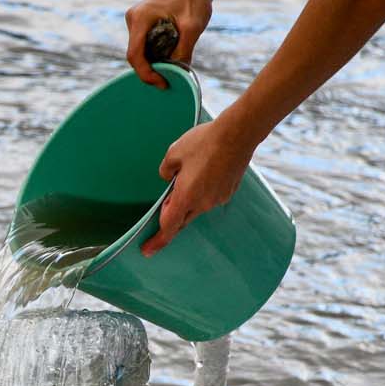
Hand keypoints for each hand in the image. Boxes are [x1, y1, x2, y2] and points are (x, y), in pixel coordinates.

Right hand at [125, 0, 212, 87]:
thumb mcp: (192, 28)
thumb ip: (183, 52)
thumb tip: (177, 75)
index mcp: (140, 18)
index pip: (135, 55)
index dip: (146, 74)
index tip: (163, 83)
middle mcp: (133, 18)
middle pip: (135, 55)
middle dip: (151, 69)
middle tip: (170, 79)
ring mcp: (136, 19)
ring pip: (140, 50)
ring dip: (154, 61)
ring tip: (173, 64)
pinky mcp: (142, 20)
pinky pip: (144, 43)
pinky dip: (155, 52)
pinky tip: (170, 53)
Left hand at [140, 116, 256, 256]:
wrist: (238, 134)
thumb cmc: (204, 142)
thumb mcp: (173, 153)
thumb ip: (166, 171)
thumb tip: (168, 178)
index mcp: (186, 197)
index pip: (168, 226)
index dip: (157, 241)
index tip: (146, 251)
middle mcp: (203, 203)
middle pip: (181, 219)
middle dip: (171, 215)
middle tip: (165, 201)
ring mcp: (217, 199)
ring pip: (196, 207)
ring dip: (188, 199)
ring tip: (189, 172)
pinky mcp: (228, 192)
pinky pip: (209, 198)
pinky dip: (202, 191)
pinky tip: (204, 170)